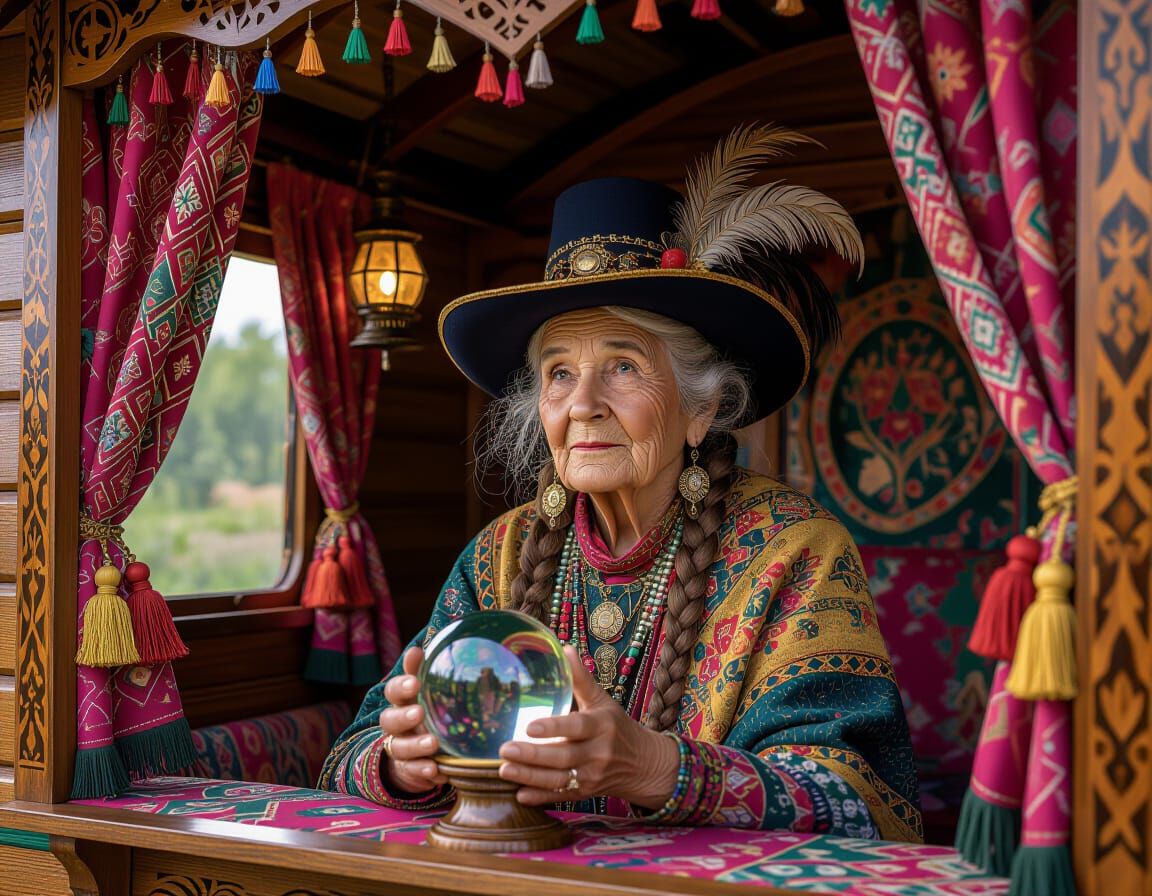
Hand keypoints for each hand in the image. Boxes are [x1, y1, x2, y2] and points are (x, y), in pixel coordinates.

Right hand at [377, 646, 447, 793]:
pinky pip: (411, 772)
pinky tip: (436, 771)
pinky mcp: (407, 770)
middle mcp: (396, 725)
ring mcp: (400, 748)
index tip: (415, 683)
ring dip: (415, 745)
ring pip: (400, 747)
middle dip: (403, 716)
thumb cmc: (426, 713)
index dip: (402, 686)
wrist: (417, 753)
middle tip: (419, 713)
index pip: (394, 691)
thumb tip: (420, 647)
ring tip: (433, 744)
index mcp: (401, 702)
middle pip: (389, 720)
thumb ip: (421, 671)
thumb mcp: (427, 692)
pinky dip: (422, 771)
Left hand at [497, 646, 679, 808]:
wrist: (644, 765)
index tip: (529, 726)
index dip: (554, 728)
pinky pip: (562, 796)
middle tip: (504, 749)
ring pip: (559, 780)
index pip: (576, 727)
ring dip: (530, 777)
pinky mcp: (587, 793)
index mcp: (601, 725)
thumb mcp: (603, 701)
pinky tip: (519, 794)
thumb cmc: (617, 727)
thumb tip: (564, 648)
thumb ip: (581, 679)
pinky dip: (541, 798)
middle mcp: (598, 752)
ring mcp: (593, 776)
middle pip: (563, 757)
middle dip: (532, 756)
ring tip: (503, 770)